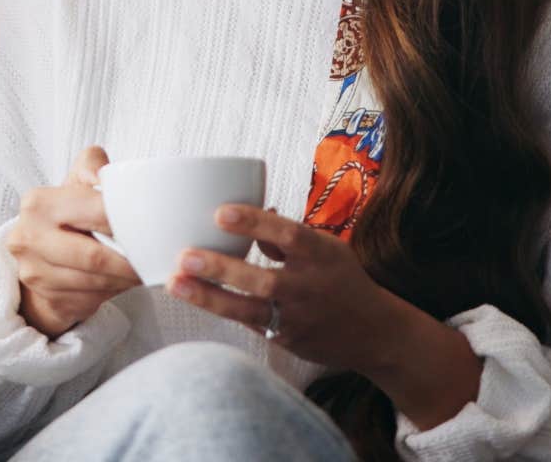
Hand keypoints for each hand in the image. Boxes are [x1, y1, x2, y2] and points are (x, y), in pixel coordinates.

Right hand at [8, 146, 142, 336]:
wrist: (39, 251)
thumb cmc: (67, 214)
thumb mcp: (77, 181)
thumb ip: (93, 167)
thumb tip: (108, 177)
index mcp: (38, 203)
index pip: (95, 212)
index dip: (128, 223)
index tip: (155, 230)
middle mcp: (28, 237)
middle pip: (95, 256)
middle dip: (130, 262)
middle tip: (156, 260)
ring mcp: (34, 271)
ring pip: (95, 282)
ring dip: (125, 280)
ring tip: (143, 270)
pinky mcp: (46, 296)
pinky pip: (90, 299)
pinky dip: (113, 293)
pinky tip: (122, 282)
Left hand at [165, 204, 409, 371]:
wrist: (375, 332)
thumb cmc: (340, 278)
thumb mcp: (325, 248)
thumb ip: (285, 236)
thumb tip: (246, 211)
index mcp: (321, 255)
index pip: (288, 235)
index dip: (255, 223)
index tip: (220, 212)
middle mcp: (309, 287)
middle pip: (263, 280)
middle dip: (221, 268)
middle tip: (184, 255)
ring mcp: (298, 317)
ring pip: (249, 309)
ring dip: (209, 297)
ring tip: (175, 283)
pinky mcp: (286, 339)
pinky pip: (249, 323)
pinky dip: (222, 310)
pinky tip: (194, 297)